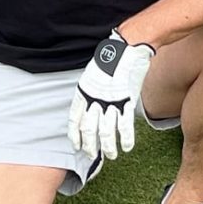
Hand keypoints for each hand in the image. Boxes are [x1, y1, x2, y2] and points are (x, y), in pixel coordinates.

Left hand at [67, 28, 156, 161]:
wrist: (127, 48)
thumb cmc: (111, 58)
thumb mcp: (92, 73)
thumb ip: (90, 90)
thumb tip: (91, 105)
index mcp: (83, 91)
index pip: (75, 119)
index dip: (75, 135)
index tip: (76, 145)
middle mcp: (95, 98)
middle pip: (89, 128)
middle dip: (90, 145)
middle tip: (92, 155)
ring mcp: (111, 100)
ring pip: (107, 131)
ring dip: (108, 147)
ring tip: (111, 155)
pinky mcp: (127, 100)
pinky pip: (125, 124)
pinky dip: (126, 138)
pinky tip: (127, 147)